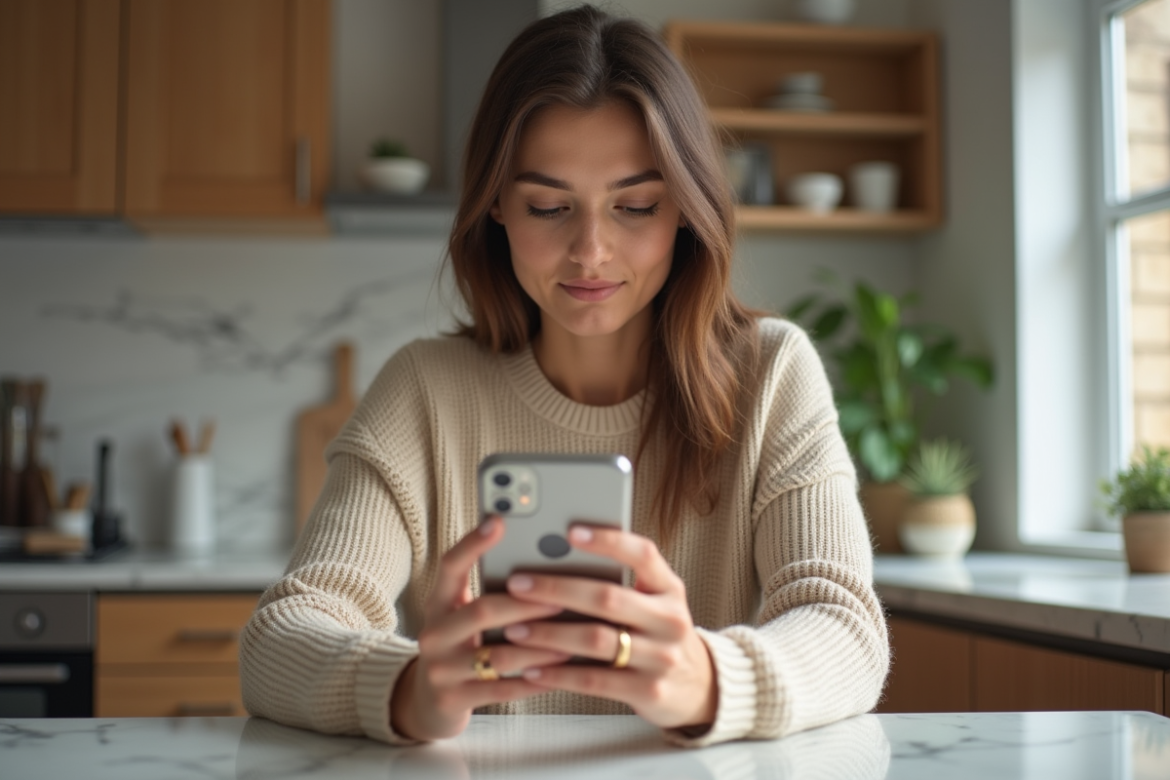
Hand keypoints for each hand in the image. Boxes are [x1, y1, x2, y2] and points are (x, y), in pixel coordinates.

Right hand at [390, 517, 569, 740]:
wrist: (428, 702)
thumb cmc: (460, 646)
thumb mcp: (461, 615)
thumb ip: (489, 591)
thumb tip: (541, 562)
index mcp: (438, 603)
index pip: (450, 566)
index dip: (473, 543)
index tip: (499, 521)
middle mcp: (434, 633)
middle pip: (481, 611)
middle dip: (526, 604)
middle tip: (561, 596)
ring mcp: (442, 669)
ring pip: (498, 655)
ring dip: (540, 646)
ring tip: (571, 638)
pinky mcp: (454, 699)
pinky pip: (503, 690)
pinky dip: (535, 680)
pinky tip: (561, 672)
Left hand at [500, 526, 717, 730]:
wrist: (698, 686)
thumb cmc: (658, 634)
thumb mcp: (653, 601)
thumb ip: (621, 581)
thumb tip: (556, 556)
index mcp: (670, 588)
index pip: (643, 554)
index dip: (608, 540)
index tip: (570, 531)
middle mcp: (670, 620)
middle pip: (608, 598)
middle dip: (556, 589)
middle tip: (518, 585)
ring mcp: (661, 658)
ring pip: (596, 640)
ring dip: (548, 634)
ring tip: (515, 630)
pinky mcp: (648, 691)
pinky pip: (594, 681)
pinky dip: (558, 674)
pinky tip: (532, 668)